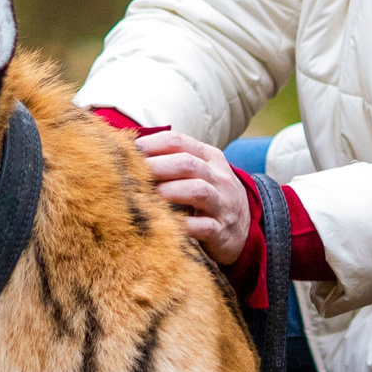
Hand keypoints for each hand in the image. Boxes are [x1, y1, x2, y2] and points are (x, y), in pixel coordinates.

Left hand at [135, 131, 249, 266]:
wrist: (244, 229)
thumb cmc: (209, 196)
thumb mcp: (199, 172)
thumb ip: (172, 160)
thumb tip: (128, 152)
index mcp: (210, 157)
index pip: (178, 141)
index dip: (151, 144)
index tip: (128, 152)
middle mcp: (218, 177)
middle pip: (187, 164)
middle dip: (157, 166)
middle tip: (131, 173)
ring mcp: (222, 204)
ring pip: (198, 191)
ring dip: (169, 191)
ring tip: (146, 196)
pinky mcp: (222, 230)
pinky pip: (203, 226)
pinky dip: (183, 225)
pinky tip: (164, 224)